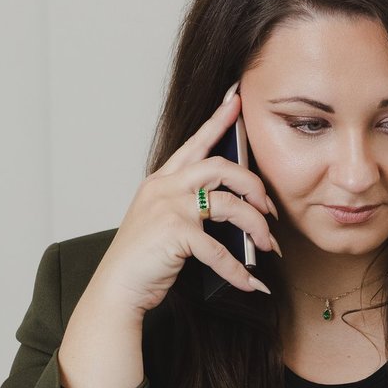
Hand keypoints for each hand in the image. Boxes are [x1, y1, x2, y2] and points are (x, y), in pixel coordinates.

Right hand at [90, 90, 278, 316]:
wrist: (117, 287)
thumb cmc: (144, 258)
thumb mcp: (165, 222)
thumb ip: (191, 207)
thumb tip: (237, 213)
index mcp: (162, 181)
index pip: (195, 143)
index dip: (218, 121)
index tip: (236, 100)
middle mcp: (164, 188)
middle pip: (222, 168)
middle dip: (254, 186)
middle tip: (270, 210)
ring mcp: (169, 208)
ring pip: (229, 205)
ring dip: (256, 227)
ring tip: (268, 246)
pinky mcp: (175, 234)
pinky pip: (220, 249)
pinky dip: (238, 269)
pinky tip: (250, 282)